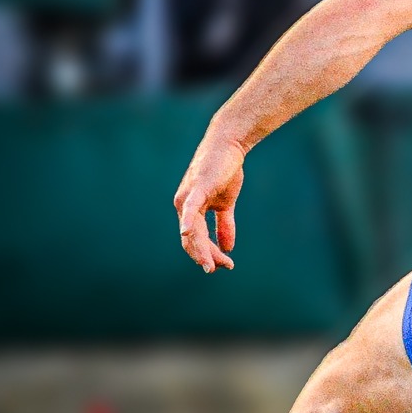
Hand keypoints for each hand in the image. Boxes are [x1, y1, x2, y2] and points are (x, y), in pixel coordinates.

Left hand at [174, 131, 245, 272]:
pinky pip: (191, 209)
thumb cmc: (225, 170)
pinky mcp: (196, 189)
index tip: (225, 265)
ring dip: (202, 249)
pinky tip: (188, 234)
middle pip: (192, 240)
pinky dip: (189, 222)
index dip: (209, 254)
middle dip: (206, 256)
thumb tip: (227, 248)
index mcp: (190, 210)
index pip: (196, 239)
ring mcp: (187, 198)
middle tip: (222, 268)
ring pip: (192, 231)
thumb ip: (224, 224)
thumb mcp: (226, 203)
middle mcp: (183, 206)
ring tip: (212, 265)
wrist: (228, 145)